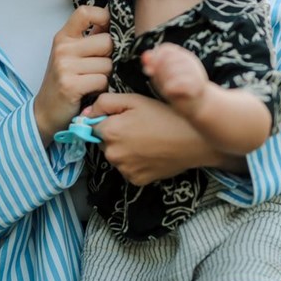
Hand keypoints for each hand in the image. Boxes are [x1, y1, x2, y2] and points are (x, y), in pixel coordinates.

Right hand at [34, 5, 111, 145]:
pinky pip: (102, 81)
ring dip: (106, 76)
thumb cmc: (66, 80)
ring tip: (92, 82)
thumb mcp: (72, 54)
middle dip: (109, 57)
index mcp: (64, 37)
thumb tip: (117, 21)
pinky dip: (101, 88)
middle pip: (107, 41)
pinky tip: (90, 92)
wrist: (46, 112)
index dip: (103, 16)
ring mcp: (64, 66)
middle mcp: (62, 48)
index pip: (86, 12)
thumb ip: (91, 38)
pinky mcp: (70, 85)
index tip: (107, 29)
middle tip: (97, 68)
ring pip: (108, 64)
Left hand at [85, 93, 225, 184]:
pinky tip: (151, 152)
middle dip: (115, 134)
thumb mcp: (134, 99)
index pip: (92, 126)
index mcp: (109, 132)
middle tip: (139, 126)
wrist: (194, 140)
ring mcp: (124, 170)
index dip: (107, 119)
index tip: (125, 117)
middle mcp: (112, 155)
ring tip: (147, 139)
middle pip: (104, 142)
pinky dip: (135, 162)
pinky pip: (128, 168)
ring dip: (124, 149)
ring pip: (116, 156)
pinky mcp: (136, 181)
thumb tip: (86, 114)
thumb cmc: (165, 115)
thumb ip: (104, 103)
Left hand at [141, 43, 208, 117]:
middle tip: (161, 83)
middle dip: (159, 73)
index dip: (154, 58)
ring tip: (167, 88)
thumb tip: (144, 57)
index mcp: (183, 55)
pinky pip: (179, 83)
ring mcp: (195, 73)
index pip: (166, 49)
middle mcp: (191, 61)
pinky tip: (169, 92)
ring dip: (165, 81)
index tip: (148, 71)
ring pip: (173, 71)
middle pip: (167, 60)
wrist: (198, 105)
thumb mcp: (163, 76)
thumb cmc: (177, 89)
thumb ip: (154, 65)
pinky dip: (170, 88)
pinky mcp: (197, 86)